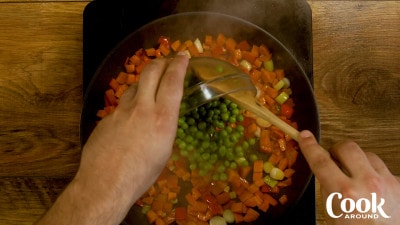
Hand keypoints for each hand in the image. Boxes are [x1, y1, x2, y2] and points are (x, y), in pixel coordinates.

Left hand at [35, 54, 188, 224]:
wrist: (105, 184)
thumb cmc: (142, 174)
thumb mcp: (164, 152)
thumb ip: (164, 127)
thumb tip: (161, 119)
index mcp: (162, 118)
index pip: (172, 82)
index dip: (179, 65)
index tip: (184, 57)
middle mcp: (141, 108)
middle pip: (150, 72)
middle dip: (161, 62)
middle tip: (168, 61)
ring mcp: (120, 111)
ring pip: (134, 86)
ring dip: (145, 82)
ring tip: (150, 86)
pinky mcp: (106, 118)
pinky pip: (121, 105)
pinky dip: (130, 105)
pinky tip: (130, 118)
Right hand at [298, 130, 399, 224]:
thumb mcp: (333, 213)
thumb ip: (329, 187)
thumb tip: (327, 168)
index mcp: (345, 194)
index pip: (321, 162)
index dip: (310, 146)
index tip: (305, 136)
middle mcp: (367, 184)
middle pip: (347, 147)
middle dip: (337, 150)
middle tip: (334, 158)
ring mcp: (387, 183)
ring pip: (368, 155)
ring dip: (358, 162)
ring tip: (356, 176)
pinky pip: (384, 168)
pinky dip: (375, 174)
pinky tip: (374, 189)